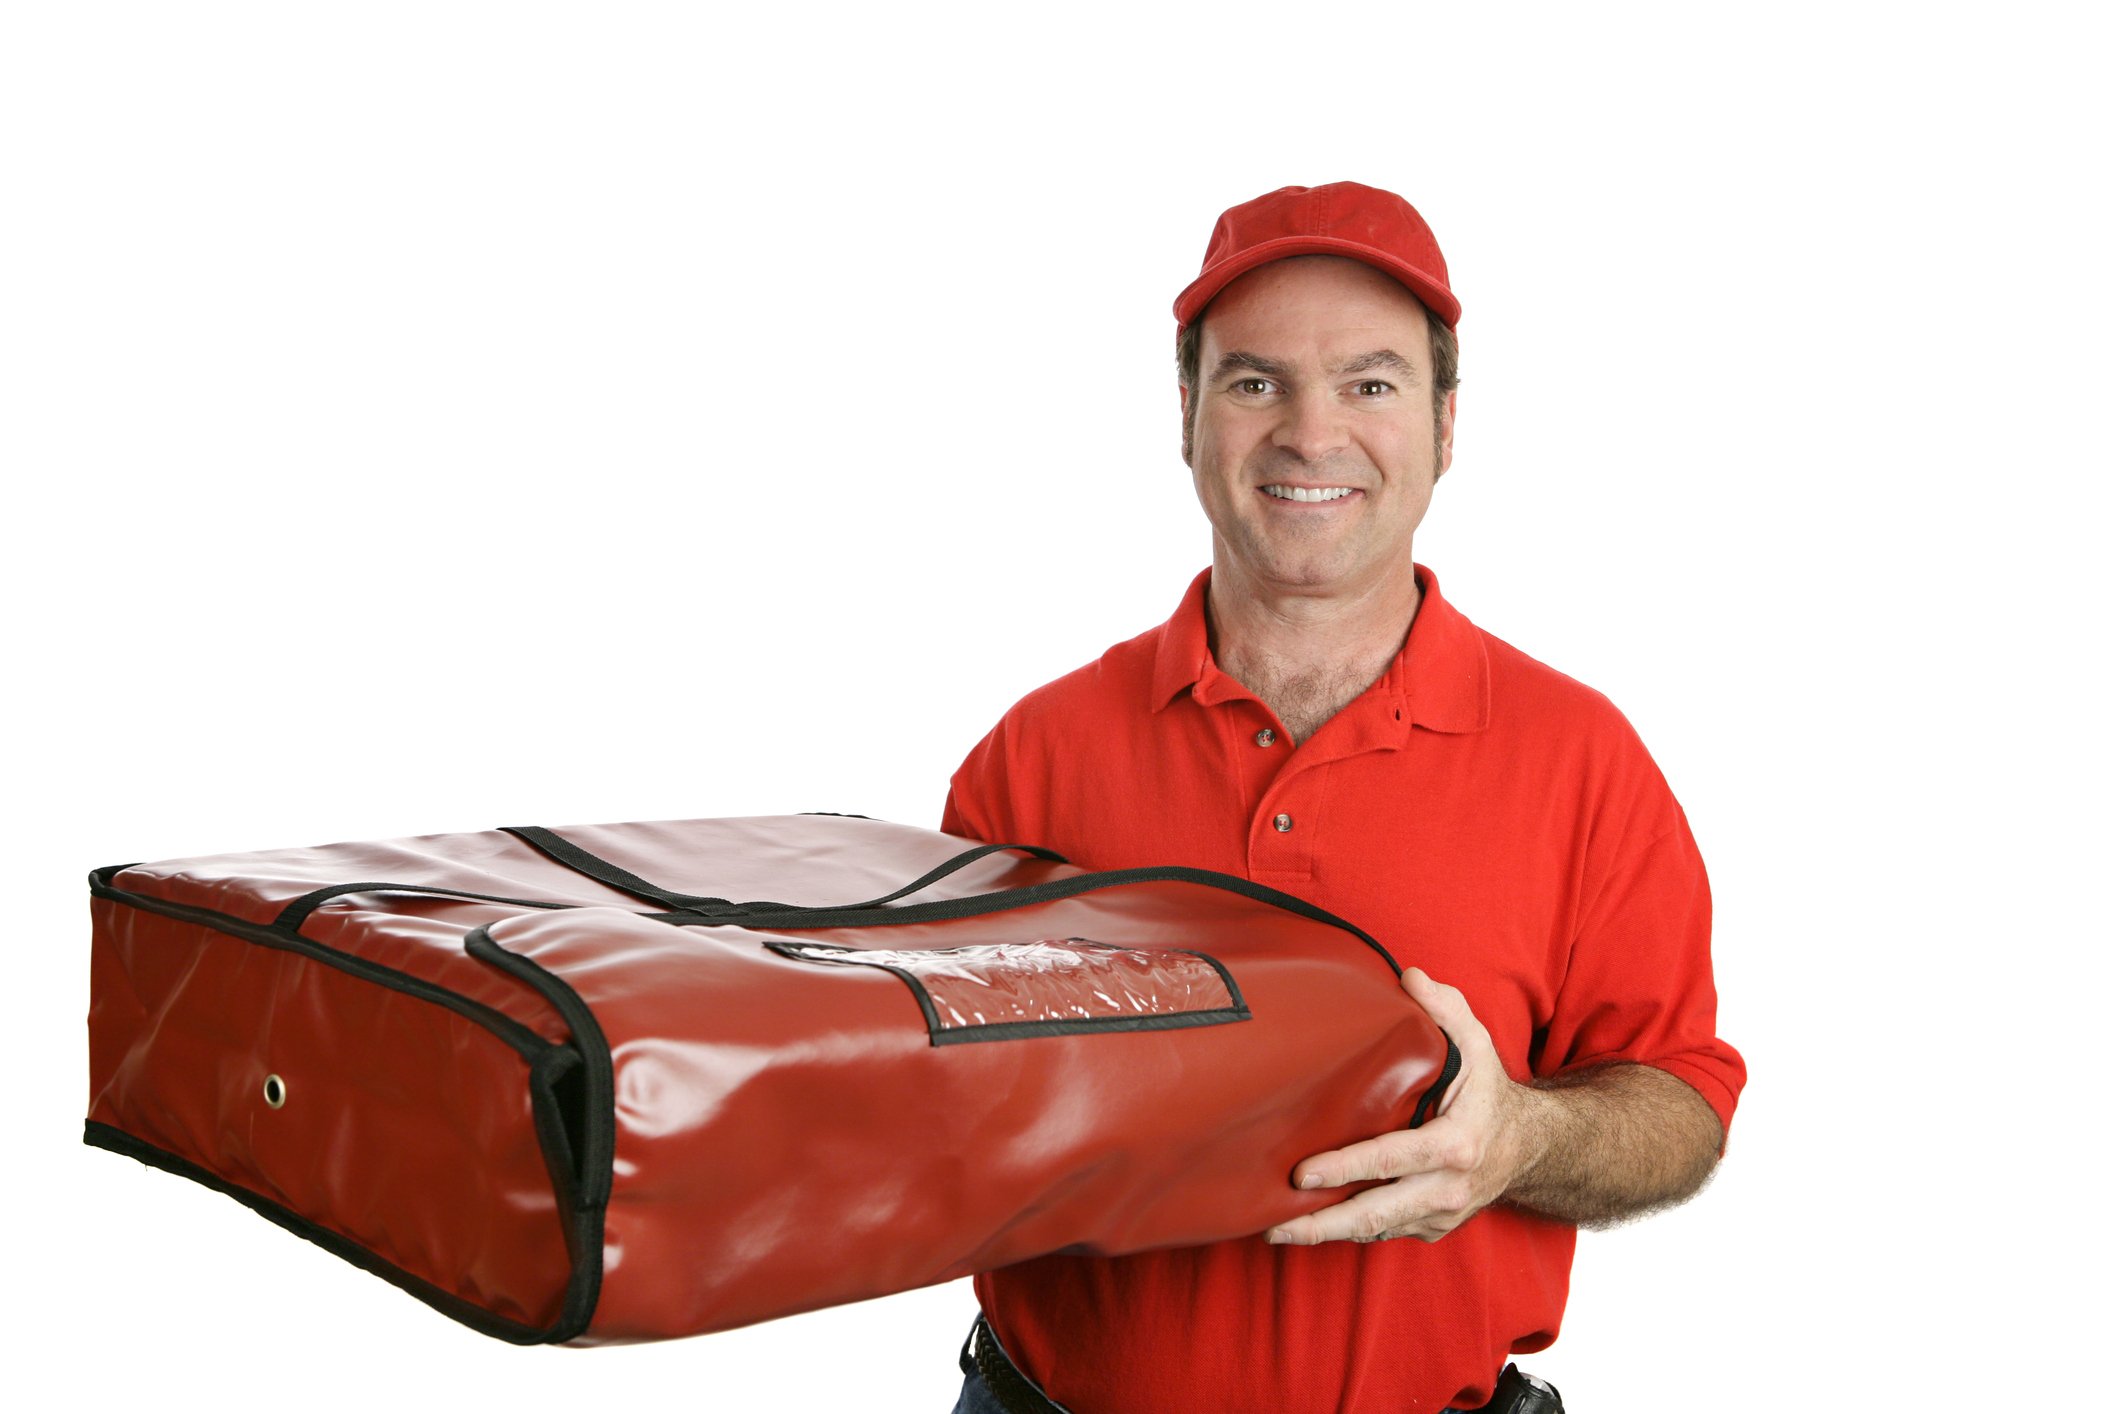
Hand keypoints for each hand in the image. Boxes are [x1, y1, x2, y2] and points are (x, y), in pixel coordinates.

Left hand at [1265, 967, 1543, 1245]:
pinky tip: (1314, 1225)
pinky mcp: (1433, 1228)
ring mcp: (1441, 1213)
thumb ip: (1445, 1008)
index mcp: (1455, 1144)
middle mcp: (1449, 1187)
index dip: (1345, 1166)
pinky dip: (1351, 1231)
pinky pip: (1387, 1233)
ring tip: (1278, 1231)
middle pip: (1377, 1213)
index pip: (1390, 1159)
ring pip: (1377, 1231)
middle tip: (1273, 1225)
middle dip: (1323, 1222)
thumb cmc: (1490, 1093)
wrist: (1530, 1148)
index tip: (1303, 1172)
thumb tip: (1409, 977)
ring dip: (1328, 1233)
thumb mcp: (1477, 1044)